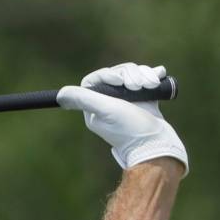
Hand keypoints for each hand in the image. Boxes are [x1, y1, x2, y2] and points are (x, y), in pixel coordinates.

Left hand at [57, 62, 188, 175]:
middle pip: (116, 74)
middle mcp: (109, 104)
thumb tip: (60, 94)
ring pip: (132, 75)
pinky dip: (152, 76)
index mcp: (95, 108)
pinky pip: (145, 80)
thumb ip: (83, 99)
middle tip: (139, 86)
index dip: (109, 75)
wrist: (158, 144)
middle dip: (130, 74)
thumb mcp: (106, 111)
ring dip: (143, 75)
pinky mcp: (144, 100)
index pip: (96, 80)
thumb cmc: (131, 129)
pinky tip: (159, 75)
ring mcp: (127, 102)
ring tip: (151, 85)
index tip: (120, 81)